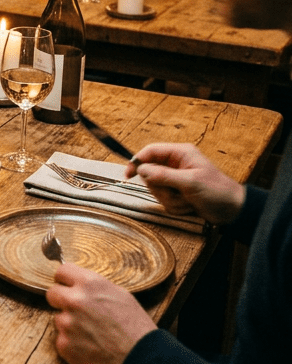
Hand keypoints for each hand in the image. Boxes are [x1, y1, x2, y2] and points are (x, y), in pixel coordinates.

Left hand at [45, 263, 156, 363]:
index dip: (66, 280)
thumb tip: (78, 283)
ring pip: (59, 319)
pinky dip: (72, 344)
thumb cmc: (136, 328)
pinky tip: (90, 347)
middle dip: (62, 301)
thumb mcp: (120, 295)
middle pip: (52, 294)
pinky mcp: (64, 345)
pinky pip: (61, 340)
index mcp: (89, 284)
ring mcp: (67, 324)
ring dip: (69, 325)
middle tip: (77, 311)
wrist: (142, 361)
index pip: (62, 271)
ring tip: (92, 334)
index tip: (68, 287)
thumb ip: (94, 287)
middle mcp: (74, 301)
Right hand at [127, 142, 244, 223]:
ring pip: (156, 189)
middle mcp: (175, 164)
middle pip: (150, 173)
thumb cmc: (217, 191)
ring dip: (170, 199)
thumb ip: (163, 175)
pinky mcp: (177, 193)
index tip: (128, 175)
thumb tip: (141, 169)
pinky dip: (175, 206)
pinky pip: (164, 200)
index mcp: (180, 154)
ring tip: (187, 201)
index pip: (150, 152)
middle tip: (176, 193)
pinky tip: (189, 206)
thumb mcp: (190, 182)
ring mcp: (175, 180)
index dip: (137, 161)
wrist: (233, 211)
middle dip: (161, 188)